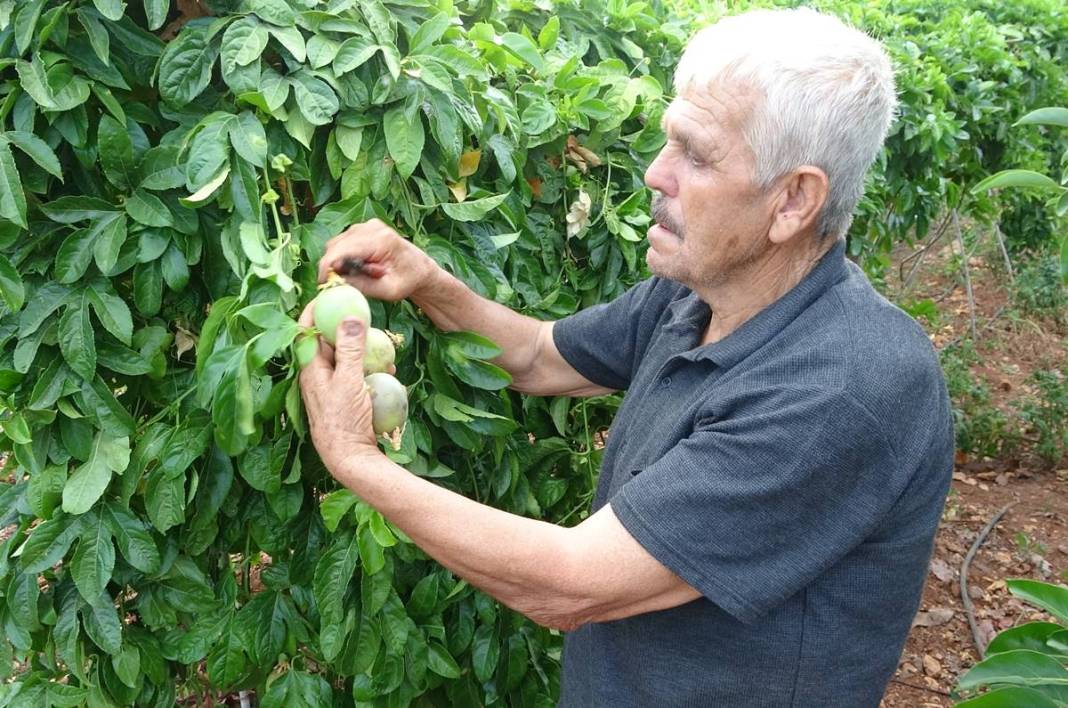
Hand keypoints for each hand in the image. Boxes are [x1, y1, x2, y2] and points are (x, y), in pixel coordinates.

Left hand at [298, 304, 379, 472]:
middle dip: (347, 331)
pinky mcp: (342, 399)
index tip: (330, 294)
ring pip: (344, 360)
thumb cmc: (345, 421)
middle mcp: (316, 377)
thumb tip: (350, 317)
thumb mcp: (350, 381)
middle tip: (365, 319)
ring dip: (363, 353)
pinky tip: (386, 375)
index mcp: (310, 370)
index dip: (314, 310)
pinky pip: (354, 376)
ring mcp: (329, 389)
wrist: (348, 459)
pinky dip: (368, 371)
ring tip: (384, 355)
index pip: (306, 332)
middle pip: (327, 344)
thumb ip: (351, 349)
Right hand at [319, 219, 438, 301]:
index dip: (327, 265)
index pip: (343, 249)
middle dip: (335, 266)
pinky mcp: (362, 228)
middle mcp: (372, 227)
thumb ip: (362, 286)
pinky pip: (342, 242)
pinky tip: (360, 266)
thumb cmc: (407, 281)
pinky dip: (344, 256)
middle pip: (336, 245)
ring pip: (336, 244)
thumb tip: (336, 280)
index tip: (322, 283)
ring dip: (341, 261)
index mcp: (381, 240)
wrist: (419, 269)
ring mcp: (367, 225)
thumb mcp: (388, 291)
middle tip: (346, 283)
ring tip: (362, 274)